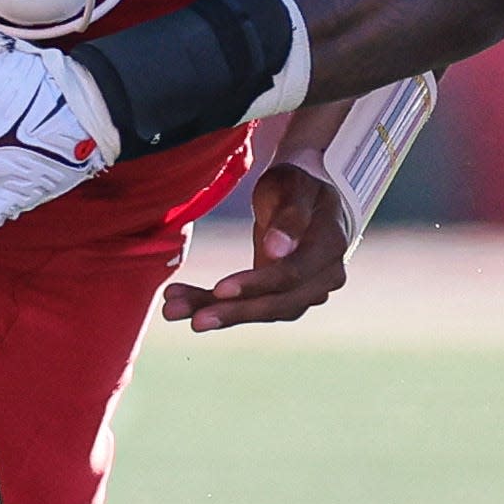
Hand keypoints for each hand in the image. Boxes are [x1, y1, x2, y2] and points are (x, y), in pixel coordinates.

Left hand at [162, 158, 352, 331]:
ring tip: (173, 310)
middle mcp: (324, 277)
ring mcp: (306, 290)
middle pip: (279, 303)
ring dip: (218, 313)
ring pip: (262, 310)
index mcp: (330, 245)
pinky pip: (250, 305)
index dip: (256, 284)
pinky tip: (181, 303)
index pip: (292, 275)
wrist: (306, 193)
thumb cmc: (298, 183)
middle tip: (194, 320)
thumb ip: (290, 215)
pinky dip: (215, 305)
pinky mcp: (281, 295)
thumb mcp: (293, 186)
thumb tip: (278, 250)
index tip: (219, 289)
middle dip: (234, 312)